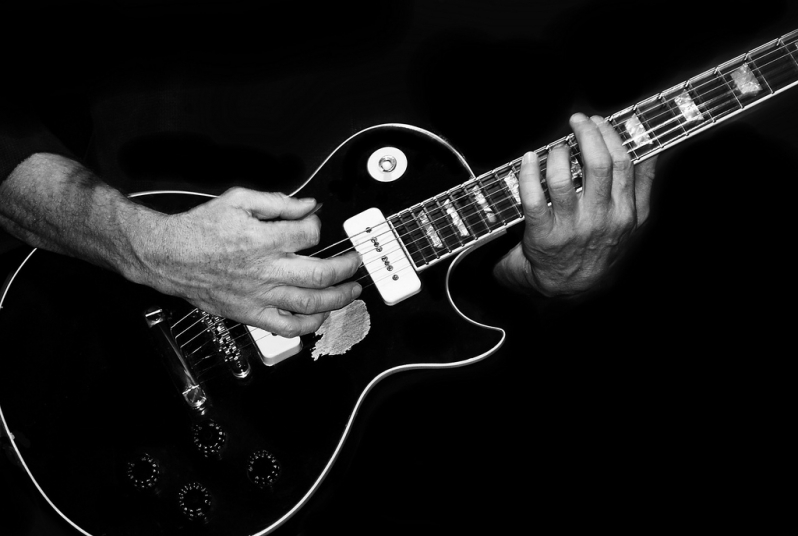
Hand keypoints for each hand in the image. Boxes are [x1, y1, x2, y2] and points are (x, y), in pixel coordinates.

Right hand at [129, 187, 361, 336]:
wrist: (168, 256)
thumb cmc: (200, 227)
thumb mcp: (238, 199)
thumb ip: (278, 201)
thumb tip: (309, 205)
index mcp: (263, 239)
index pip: (310, 233)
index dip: (319, 225)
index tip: (316, 224)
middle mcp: (266, 269)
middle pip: (321, 273)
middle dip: (347, 267)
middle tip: (357, 262)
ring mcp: (259, 295)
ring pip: (310, 303)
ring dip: (339, 298)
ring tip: (353, 290)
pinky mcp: (250, 313)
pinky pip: (287, 327)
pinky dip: (309, 326)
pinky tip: (322, 317)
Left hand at [494, 113, 656, 296]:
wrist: (569, 286)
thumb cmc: (600, 247)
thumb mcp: (633, 222)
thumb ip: (643, 186)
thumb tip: (653, 149)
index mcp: (625, 213)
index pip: (622, 164)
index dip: (609, 136)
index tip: (598, 120)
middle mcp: (600, 220)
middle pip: (596, 166)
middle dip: (585, 134)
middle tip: (576, 120)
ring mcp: (570, 229)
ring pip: (563, 180)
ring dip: (558, 154)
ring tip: (556, 146)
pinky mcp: (542, 236)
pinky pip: (532, 199)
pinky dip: (528, 173)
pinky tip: (529, 159)